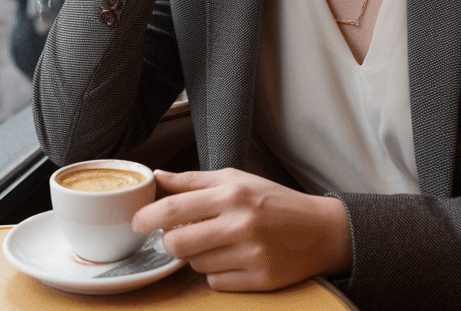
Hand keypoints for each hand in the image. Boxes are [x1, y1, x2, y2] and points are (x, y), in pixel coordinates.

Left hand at [132, 168, 352, 291]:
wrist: (323, 231)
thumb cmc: (274, 201)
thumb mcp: (236, 179)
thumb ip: (193, 180)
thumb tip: (156, 177)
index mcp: (232, 195)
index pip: (174, 209)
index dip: (147, 218)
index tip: (136, 222)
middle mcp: (241, 224)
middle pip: (177, 244)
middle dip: (169, 242)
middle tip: (176, 236)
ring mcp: (252, 255)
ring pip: (196, 265)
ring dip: (196, 256)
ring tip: (216, 243)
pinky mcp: (261, 281)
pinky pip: (217, 283)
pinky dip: (217, 273)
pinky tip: (233, 259)